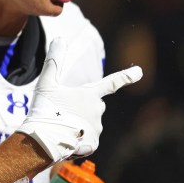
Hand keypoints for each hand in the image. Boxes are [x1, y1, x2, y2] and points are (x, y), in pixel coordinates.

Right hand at [17, 37, 142, 161]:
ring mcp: (97, 127)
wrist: (44, 141)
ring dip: (78, 124)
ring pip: (90, 123)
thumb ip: (54, 61)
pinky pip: (87, 139)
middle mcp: (98, 110)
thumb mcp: (47, 83)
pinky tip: (65, 139)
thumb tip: (59, 39)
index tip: (139, 72)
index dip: (126, 76)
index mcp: (90, 94)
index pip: (112, 82)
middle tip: (61, 112)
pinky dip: (78, 139)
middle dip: (82, 108)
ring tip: (60, 127)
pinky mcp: (93, 143)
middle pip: (94, 105)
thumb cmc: (46, 110)